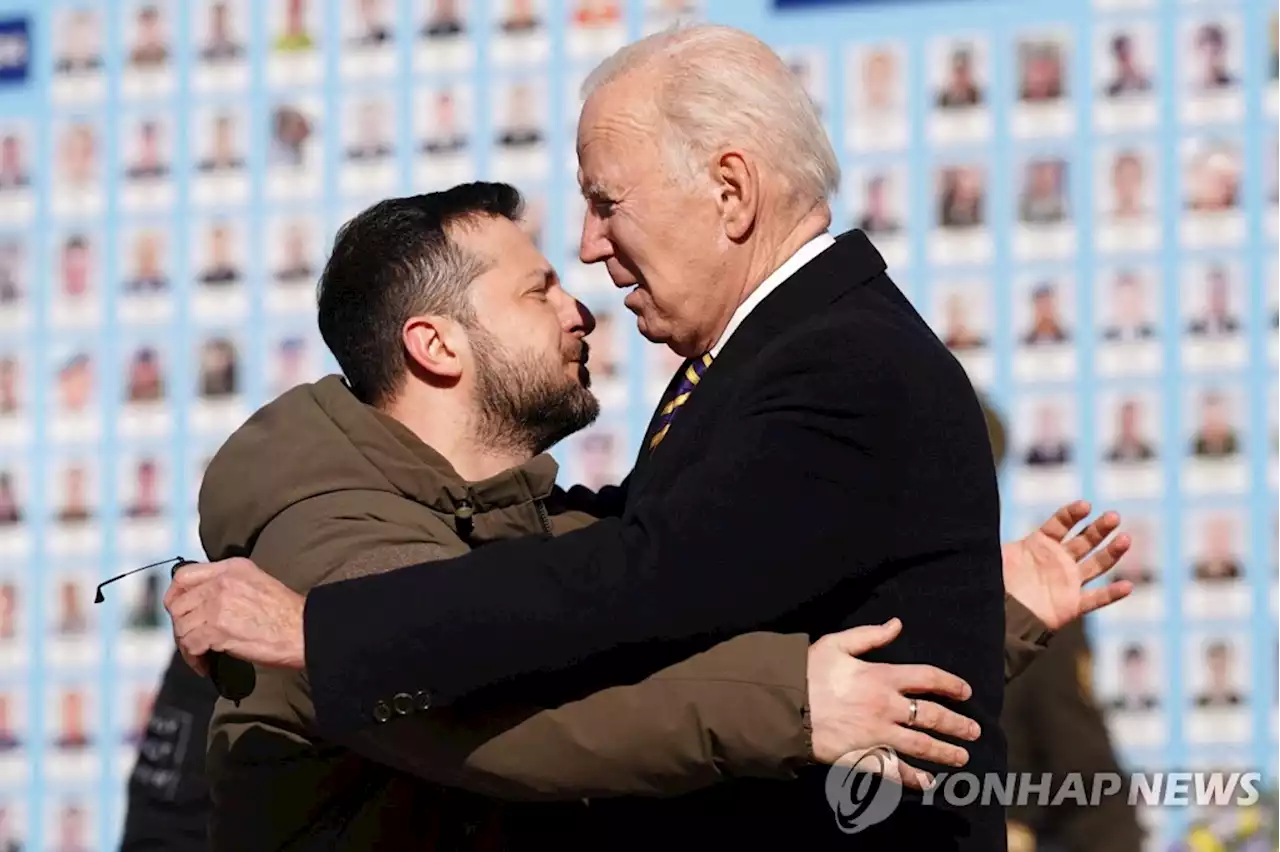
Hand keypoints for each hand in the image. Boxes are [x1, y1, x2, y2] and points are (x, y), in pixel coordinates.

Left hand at [164, 557, 306, 675]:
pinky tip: (205, 665)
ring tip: (200, 655)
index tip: (180, 611)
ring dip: (187, 645)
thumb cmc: (287, 614)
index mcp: (232, 567)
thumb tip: (205, 602)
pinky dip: (194, 659)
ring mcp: (217, 604)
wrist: (303, 630)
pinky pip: (190, 645)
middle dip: (180, 625)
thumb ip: (230, 585)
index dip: (176, 595)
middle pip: (178, 603)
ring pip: (182, 626)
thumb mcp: (258, 583)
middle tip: (191, 639)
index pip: (184, 575)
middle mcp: (221, 582)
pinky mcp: (217, 629)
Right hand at [807, 618, 978, 790]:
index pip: (928, 679)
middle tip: (973, 731)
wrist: (784, 705)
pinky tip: (928, 783)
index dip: (950, 684)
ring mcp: (878, 734)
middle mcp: (887, 706)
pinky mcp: (865, 755)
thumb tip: (897, 624)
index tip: (965, 692)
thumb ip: (870, 635)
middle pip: (933, 716)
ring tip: (961, 757)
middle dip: (957, 724)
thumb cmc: (808, 672)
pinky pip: (896, 770)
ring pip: (922, 746)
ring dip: (945, 752)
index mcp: (881, 676)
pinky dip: (914, 778)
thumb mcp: (837, 644)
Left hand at [1003, 500, 1133, 630]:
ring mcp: (1068, 582)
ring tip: (1125, 538)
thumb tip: (983, 514)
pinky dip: (1112, 594)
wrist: (999, 615)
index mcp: (1039, 545)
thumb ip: (996, 534)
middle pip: (1084, 540)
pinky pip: (1096, 599)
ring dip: (1112, 553)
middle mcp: (1058, 561)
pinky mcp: (1072, 604)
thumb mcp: (996, 554)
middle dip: (1099, 528)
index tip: (1085, 506)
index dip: (1072, 514)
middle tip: (1114, 516)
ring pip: (1096, 565)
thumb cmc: (995, 583)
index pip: (1060, 524)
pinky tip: (1128, 586)